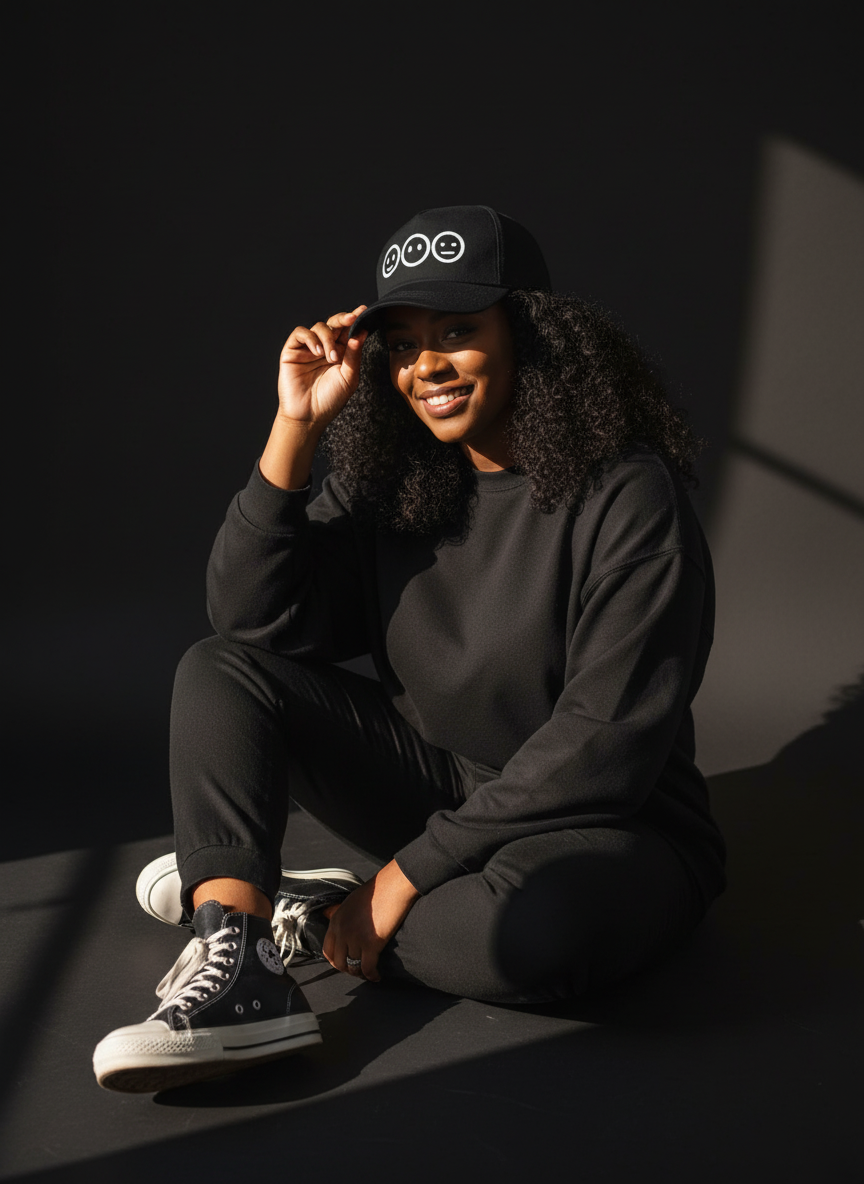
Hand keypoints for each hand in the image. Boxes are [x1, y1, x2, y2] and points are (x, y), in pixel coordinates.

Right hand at [277, 305, 367, 428]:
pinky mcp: (293, 350)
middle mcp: (325, 348)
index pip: (348, 331)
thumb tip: (361, 333)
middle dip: (343, 319)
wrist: (309, 416)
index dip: (355, 320)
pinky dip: (311, 339)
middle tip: (351, 319)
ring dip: (327, 338)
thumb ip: (354, 355)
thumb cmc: (330, 400)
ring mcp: (308, 348)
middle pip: (334, 324)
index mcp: (341, 353)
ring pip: (319, 327)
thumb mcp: (349, 377)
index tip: (363, 310)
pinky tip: (317, 352)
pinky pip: (301, 333)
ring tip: (330, 357)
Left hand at [322, 860, 420, 981]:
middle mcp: (342, 930)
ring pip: (354, 967)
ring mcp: (355, 938)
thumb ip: (345, 917)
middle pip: (339, 962)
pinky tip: (377, 976)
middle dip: (349, 969)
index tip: (345, 963)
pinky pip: (368, 968)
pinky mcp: (371, 944)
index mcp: (336, 920)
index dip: (336, 961)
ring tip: (368, 973)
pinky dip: (372, 975)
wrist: (394, 885)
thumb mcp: (352, 901)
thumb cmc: (378, 890)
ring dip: (361, 973)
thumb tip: (343, 927)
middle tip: (358, 970)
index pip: (327, 950)